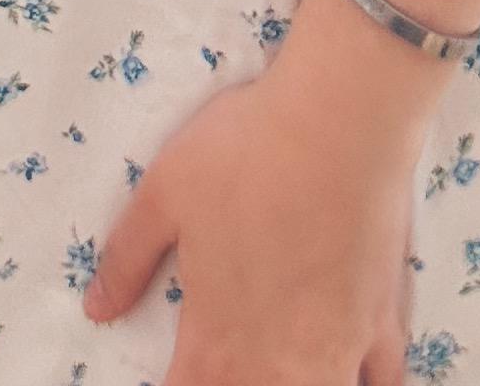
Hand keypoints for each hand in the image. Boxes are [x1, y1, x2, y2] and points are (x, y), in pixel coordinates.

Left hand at [82, 8, 429, 385]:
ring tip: (279, 372)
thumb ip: (128, 258)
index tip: (175, 377)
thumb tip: (97, 310)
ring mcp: (337, 348)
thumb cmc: (246, 150)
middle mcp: (276, 362)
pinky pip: (382, 384)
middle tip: (223, 366)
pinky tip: (355, 377)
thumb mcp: (164, 193)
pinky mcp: (382, 323)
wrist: (339, 120)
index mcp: (216, 339)